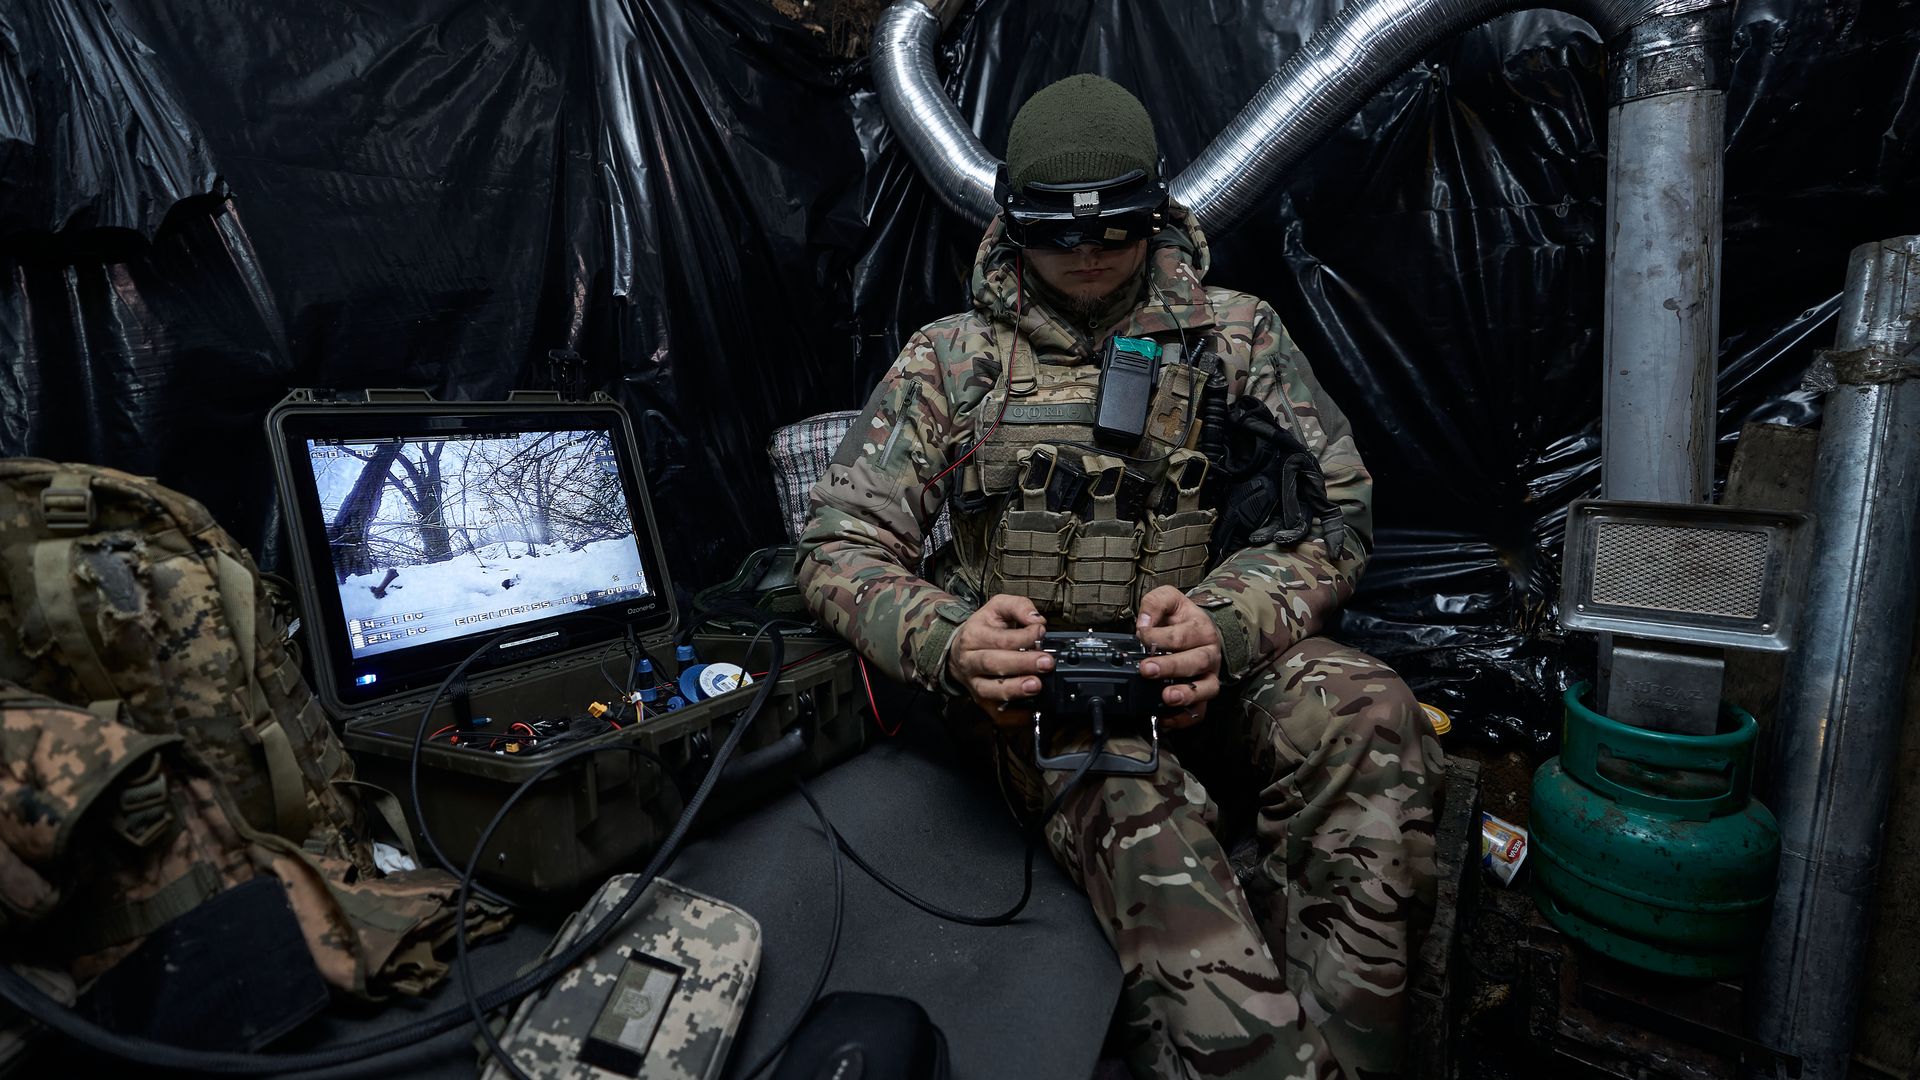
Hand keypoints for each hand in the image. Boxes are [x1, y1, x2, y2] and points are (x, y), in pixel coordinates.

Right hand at [948, 594, 1050, 727]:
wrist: (957, 651)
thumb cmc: (983, 629)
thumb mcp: (997, 607)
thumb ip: (1018, 606)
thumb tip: (1036, 619)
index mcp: (973, 635)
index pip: (999, 638)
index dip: (1023, 636)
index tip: (1041, 632)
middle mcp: (970, 660)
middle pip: (993, 663)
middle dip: (1021, 664)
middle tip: (1045, 663)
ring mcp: (974, 683)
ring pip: (990, 689)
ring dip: (1014, 689)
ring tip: (1035, 685)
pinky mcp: (981, 700)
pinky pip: (994, 712)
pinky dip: (1011, 716)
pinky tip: (1028, 713)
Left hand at [1135, 586, 1222, 729]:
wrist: (1201, 630)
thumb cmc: (1182, 618)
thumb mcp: (1169, 599)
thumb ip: (1155, 604)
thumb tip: (1143, 624)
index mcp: (1201, 629)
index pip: (1181, 635)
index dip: (1159, 637)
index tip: (1141, 636)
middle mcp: (1209, 654)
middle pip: (1194, 662)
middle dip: (1170, 667)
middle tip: (1147, 669)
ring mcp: (1209, 676)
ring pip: (1205, 688)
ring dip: (1186, 694)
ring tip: (1167, 697)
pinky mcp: (1204, 695)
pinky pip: (1200, 711)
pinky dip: (1185, 718)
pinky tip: (1167, 718)